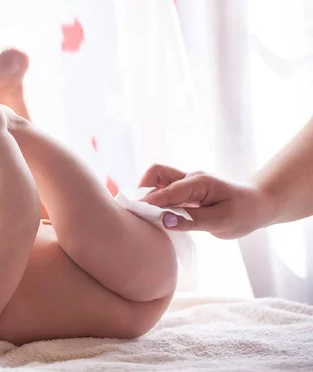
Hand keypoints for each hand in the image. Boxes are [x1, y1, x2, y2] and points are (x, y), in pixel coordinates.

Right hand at [139, 164, 274, 238]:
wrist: (257, 205)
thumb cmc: (243, 213)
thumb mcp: (221, 221)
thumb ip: (191, 221)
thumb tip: (163, 220)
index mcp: (199, 182)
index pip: (168, 191)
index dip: (150, 203)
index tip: (136, 215)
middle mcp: (189, 178)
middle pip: (156, 172)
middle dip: (143, 190)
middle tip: (139, 212)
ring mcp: (186, 182)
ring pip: (156, 179)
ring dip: (147, 194)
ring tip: (146, 214)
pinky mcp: (184, 190)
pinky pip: (162, 189)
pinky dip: (154, 199)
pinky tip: (156, 214)